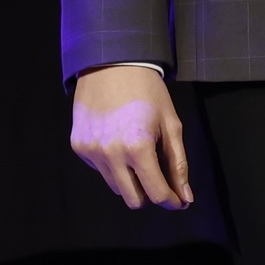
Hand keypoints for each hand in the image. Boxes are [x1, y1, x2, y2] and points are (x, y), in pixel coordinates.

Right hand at [69, 65, 192, 209]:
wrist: (112, 64)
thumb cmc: (148, 92)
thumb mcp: (171, 124)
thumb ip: (178, 163)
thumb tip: (185, 197)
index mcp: (138, 148)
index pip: (155, 193)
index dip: (170, 200)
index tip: (178, 200)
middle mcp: (111, 154)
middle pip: (133, 199)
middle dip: (150, 193)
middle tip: (159, 176)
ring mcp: (91, 152)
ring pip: (115, 187)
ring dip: (130, 179)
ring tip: (137, 151)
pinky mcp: (79, 147)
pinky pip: (100, 170)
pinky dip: (112, 164)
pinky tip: (118, 140)